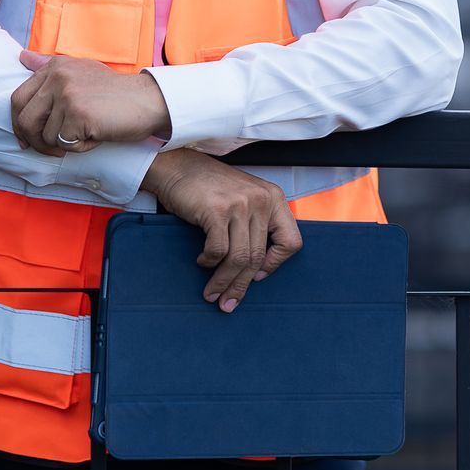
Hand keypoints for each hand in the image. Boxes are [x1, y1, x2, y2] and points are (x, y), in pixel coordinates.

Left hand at [11, 50, 172, 156]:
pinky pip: (65, 144)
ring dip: (64, 144)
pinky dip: (80, 147)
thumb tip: (22, 57)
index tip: (29, 138)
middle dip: (35, 140)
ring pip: (46, 136)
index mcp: (55, 66)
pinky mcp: (79, 114)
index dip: (20, 123)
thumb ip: (50, 66)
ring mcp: (68, 95)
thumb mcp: (81, 71)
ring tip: (87, 133)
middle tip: (51, 149)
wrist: (150, 100)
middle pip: (25, 120)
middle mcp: (58, 77)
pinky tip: (97, 135)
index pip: (18, 99)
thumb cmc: (115, 92)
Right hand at [141, 151, 302, 312]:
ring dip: (224, 281)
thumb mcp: (245, 199)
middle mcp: (262, 200)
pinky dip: (209, 261)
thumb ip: (257, 224)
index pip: (291, 241)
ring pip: (239, 257)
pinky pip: (218, 250)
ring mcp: (240, 204)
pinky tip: (202, 260)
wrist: (178, 167)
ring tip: (213, 293)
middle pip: (259, 256)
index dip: (275, 264)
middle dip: (242, 285)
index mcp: (274, 197)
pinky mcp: (217, 210)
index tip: (258, 276)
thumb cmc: (210, 188)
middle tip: (228, 302)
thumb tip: (258, 269)